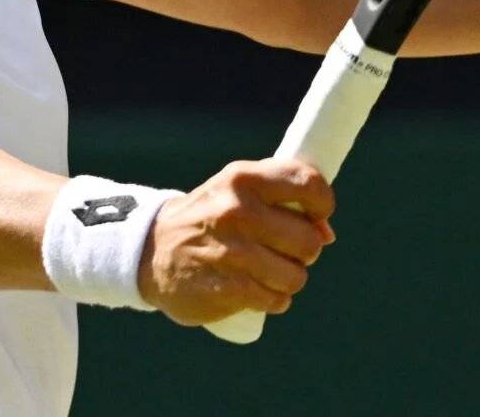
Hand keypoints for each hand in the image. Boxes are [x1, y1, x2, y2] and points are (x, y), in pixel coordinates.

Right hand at [138, 158, 335, 324]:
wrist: (152, 251)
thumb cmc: (210, 217)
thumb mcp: (238, 191)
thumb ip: (283, 199)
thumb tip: (326, 232)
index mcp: (243, 179)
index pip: (308, 184)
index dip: (322, 203)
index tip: (316, 214)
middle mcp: (237, 212)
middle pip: (309, 240)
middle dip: (304, 249)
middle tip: (281, 248)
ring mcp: (232, 252)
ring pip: (296, 276)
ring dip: (287, 278)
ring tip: (265, 269)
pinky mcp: (228, 288)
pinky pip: (277, 300)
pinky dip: (272, 298)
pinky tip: (255, 288)